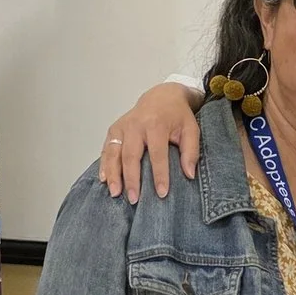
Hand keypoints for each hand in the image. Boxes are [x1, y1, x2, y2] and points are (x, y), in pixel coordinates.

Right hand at [99, 82, 205, 202]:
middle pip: (131, 155)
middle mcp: (136, 125)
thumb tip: (189, 174)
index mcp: (156, 124)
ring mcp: (122, 127)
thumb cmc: (177, 115)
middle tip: (134, 199)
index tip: (161, 193)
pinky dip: (104, 165)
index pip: (157, 154)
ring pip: (114, 153)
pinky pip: (106, 149)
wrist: (161, 96)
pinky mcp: (114, 130)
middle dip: (132, 179)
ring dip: (113, 175)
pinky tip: (104, 180)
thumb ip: (191, 151)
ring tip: (115, 193)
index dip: (159, 175)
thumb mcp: (191, 129)